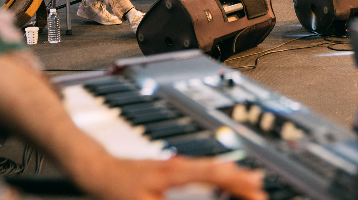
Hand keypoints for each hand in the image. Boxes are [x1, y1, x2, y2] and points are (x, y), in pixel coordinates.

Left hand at [75, 156, 266, 199]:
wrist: (97, 169)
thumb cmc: (116, 186)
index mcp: (176, 172)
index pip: (215, 175)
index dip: (237, 184)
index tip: (256, 191)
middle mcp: (179, 165)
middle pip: (218, 170)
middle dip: (241, 180)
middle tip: (261, 190)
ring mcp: (176, 166)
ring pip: (211, 169)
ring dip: (232, 177)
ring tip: (251, 183)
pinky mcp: (171, 170)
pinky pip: (202, 171)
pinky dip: (218, 176)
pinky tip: (223, 179)